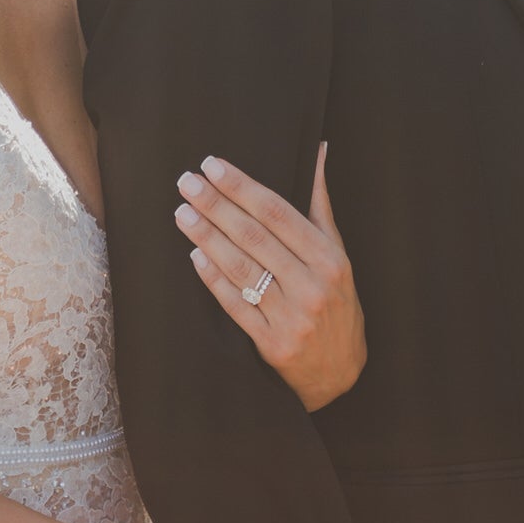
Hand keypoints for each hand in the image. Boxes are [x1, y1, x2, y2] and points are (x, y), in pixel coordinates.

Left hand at [175, 145, 365, 410]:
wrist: (341, 372)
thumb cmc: (336, 301)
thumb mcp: (337, 254)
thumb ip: (320, 204)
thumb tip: (318, 150)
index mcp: (329, 259)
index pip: (277, 212)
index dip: (242, 186)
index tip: (213, 165)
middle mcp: (312, 286)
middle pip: (254, 236)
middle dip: (216, 205)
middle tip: (186, 182)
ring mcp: (292, 317)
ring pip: (242, 268)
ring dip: (207, 237)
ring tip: (182, 212)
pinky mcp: (272, 344)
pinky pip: (236, 306)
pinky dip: (214, 279)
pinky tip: (195, 255)